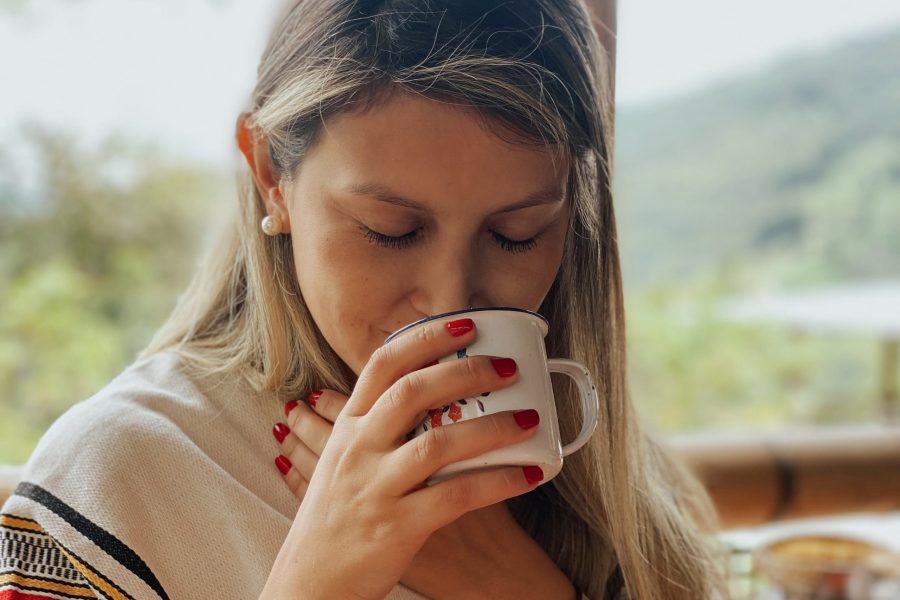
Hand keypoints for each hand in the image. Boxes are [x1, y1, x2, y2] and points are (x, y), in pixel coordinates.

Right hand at [262, 320, 545, 598]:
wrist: (311, 582)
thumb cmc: (336, 518)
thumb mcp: (343, 461)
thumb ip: (375, 427)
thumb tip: (422, 393)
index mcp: (348, 428)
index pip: (383, 365)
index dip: (425, 339)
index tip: (464, 324)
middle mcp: (358, 449)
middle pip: (413, 393)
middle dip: (466, 372)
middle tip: (508, 368)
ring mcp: (376, 487)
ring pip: (438, 443)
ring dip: (492, 426)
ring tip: (530, 418)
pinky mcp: (397, 526)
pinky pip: (456, 496)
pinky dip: (497, 481)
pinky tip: (527, 474)